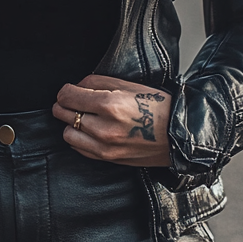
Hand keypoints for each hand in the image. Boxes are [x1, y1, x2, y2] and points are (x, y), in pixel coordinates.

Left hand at [53, 74, 171, 166]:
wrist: (178, 134)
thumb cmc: (157, 106)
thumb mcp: (128, 85)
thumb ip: (96, 82)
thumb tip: (76, 86)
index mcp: (109, 105)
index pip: (68, 96)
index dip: (65, 90)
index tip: (69, 90)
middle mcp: (104, 128)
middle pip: (63, 114)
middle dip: (65, 105)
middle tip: (73, 101)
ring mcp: (105, 147)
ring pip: (67, 134)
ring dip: (71, 123)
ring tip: (84, 117)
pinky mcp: (108, 159)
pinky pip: (79, 148)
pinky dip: (79, 138)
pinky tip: (89, 130)